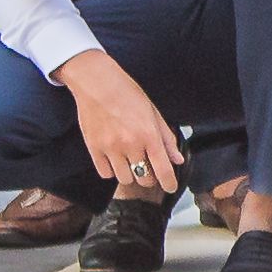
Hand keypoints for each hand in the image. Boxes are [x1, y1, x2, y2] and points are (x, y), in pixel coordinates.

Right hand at [58, 49, 183, 201]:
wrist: (97, 84)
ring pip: (125, 179)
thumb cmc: (128, 94)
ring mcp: (111, 149)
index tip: (171, 187)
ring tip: (131, 161)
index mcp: (149, 134)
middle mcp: (130, 145)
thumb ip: (166, 138)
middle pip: (144, 179)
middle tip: (150, 168)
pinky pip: (105, 174)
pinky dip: (112, 171)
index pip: (163, 169)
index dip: (169, 183)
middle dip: (150, 177)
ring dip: (131, 174)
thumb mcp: (153, 112)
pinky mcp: (94, 150)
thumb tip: (178, 159)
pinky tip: (115, 159)